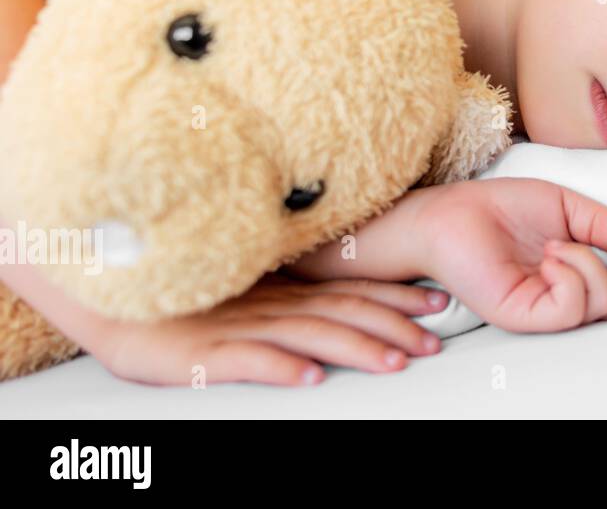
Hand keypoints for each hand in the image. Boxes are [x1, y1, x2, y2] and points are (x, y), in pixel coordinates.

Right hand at [91, 273, 450, 386]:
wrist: (106, 292)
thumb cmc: (179, 298)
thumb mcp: (245, 296)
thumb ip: (289, 299)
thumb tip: (337, 312)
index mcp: (282, 292)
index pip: (351, 292)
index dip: (395, 298)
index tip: (436, 302)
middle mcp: (268, 306)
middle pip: (342, 314)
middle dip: (393, 327)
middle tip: (432, 341)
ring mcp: (236, 329)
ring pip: (308, 337)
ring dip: (354, 349)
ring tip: (392, 361)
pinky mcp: (199, 356)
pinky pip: (246, 362)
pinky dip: (280, 368)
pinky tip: (309, 377)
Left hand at [415, 177, 606, 332]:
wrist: (454, 212)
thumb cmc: (504, 208)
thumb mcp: (568, 206)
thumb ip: (605, 224)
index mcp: (579, 273)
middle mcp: (567, 297)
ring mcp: (548, 311)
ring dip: (593, 263)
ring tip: (557, 244)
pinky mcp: (529, 317)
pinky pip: (575, 308)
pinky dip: (573, 274)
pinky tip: (548, 256)